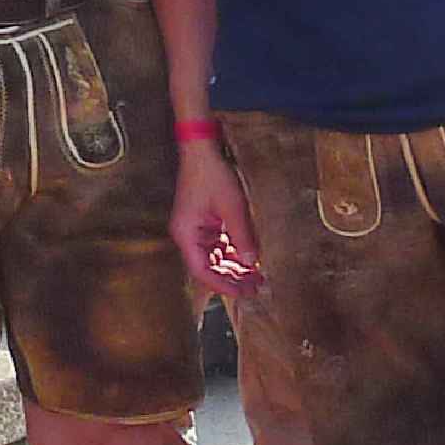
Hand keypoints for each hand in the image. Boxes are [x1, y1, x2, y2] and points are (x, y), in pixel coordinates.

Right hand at [171, 141, 263, 295]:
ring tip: (257, 277)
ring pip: (214, 259)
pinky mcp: (204, 223)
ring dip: (234, 268)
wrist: (202, 151)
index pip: (202, 271)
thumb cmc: (211, 175)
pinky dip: (233, 254)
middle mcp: (188, 235)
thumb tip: (251, 264)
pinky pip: (218, 246)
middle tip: (256, 288)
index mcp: (187, 234)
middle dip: (232, 279)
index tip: (243, 293)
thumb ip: (242, 238)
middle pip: (208, 267)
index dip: (223, 285)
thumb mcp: (232, 208)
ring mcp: (196, 229)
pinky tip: (249, 260)